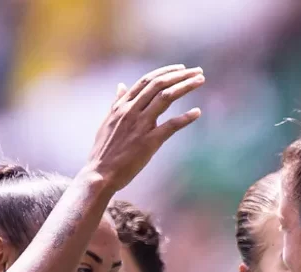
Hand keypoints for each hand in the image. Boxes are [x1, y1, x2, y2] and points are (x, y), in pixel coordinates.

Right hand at [85, 64, 204, 191]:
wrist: (100, 174)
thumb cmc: (104, 150)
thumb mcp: (108, 121)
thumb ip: (116, 102)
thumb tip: (121, 85)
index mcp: (122, 105)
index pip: (147, 80)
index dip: (166, 72)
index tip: (181, 68)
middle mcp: (131, 111)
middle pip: (159, 84)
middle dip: (180, 75)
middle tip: (198, 71)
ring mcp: (141, 125)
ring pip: (166, 97)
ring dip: (186, 86)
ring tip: (200, 80)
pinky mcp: (149, 142)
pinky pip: (171, 125)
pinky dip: (186, 117)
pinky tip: (197, 112)